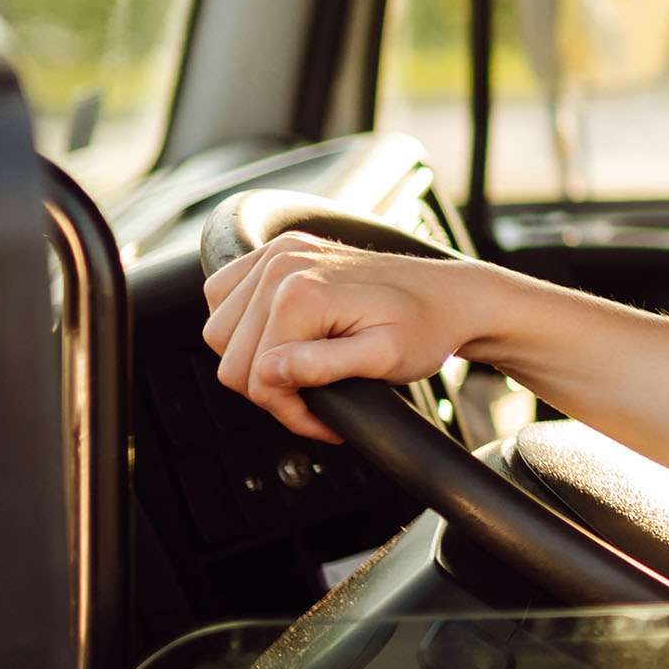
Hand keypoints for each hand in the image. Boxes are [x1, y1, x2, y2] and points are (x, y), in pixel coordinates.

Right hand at [198, 231, 493, 443]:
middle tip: (316, 397)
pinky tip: (281, 338)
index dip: (288, 409)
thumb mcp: (383, 359)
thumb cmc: (425, 329)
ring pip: (220, 329)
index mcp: (300, 293)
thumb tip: (268, 373)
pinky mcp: (280, 250)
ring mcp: (278, 252)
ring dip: (252, 358)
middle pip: (230, 356)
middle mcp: (281, 265)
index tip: (326, 418)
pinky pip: (225, 296)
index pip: (255, 377)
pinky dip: (243, 324)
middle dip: (270, 388)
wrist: (449, 296)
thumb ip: (322, 367)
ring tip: (301, 369)